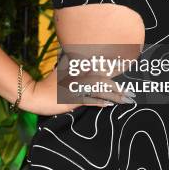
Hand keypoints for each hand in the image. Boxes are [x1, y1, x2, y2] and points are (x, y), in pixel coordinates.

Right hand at [21, 65, 135, 115]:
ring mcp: (75, 86)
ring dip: (114, 96)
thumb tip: (95, 64)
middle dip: (119, 87)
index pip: (100, 67)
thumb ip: (78, 65)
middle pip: (103, 80)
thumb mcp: (65, 69)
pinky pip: (88, 100)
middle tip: (132, 92)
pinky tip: (109, 105)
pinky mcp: (71, 98)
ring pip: (99, 90)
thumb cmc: (52, 83)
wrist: (35, 94)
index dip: (115, 70)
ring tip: (126, 100)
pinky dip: (99, 102)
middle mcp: (77, 75)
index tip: (129, 73)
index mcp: (77, 66)